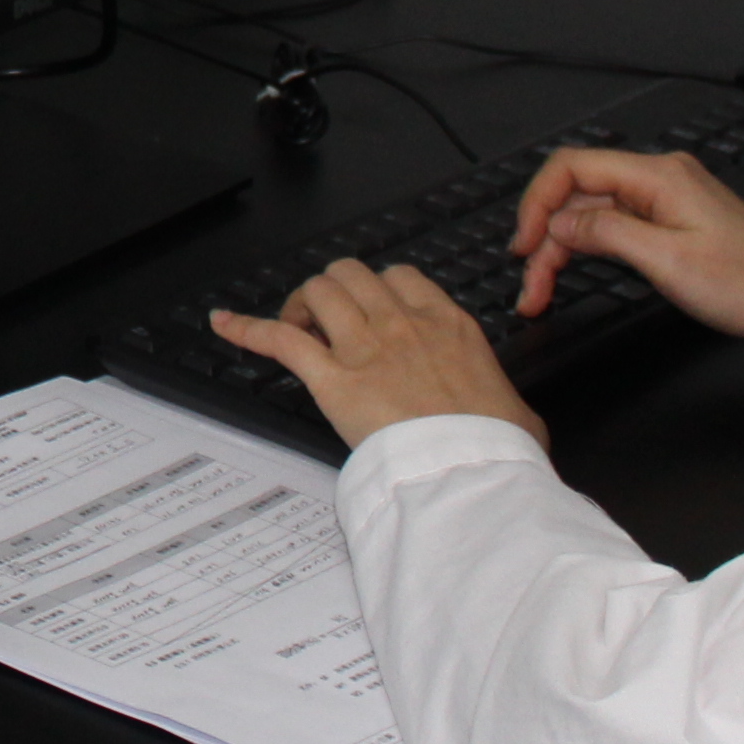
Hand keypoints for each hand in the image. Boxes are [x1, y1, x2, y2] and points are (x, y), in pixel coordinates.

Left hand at [212, 260, 547, 449]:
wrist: (472, 470)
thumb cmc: (496, 448)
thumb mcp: (520, 416)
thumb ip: (509, 405)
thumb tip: (518, 423)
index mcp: (447, 325)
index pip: (399, 278)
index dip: (376, 291)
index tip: (370, 312)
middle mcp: (401, 324)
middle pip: (350, 274)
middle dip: (333, 291)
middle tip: (328, 323)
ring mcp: (364, 347)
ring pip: (317, 292)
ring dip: (300, 305)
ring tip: (297, 330)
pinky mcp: (331, 379)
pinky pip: (278, 339)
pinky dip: (246, 328)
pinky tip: (223, 323)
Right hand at [509, 146, 743, 342]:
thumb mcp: (668, 262)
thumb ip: (607, 233)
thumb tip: (560, 223)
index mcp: (658, 177)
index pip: (572, 167)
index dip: (538, 203)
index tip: (523, 244)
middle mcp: (659, 177)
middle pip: (577, 193)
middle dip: (545, 236)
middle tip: (530, 285)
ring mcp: (664, 197)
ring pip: (591, 213)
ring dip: (561, 249)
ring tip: (542, 290)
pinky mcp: (669, 218)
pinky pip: (613, 224)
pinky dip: (587, 248)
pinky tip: (573, 270)